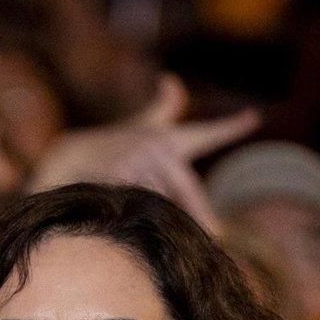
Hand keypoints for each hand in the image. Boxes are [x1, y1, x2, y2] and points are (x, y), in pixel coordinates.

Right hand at [28, 75, 258, 233]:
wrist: (67, 156)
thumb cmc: (111, 145)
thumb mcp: (140, 127)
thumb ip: (163, 108)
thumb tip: (172, 80)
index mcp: (167, 138)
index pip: (204, 132)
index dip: (229, 126)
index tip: (253, 117)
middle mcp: (154, 145)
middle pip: (184, 186)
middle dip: (200, 211)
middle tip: (217, 234)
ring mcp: (134, 159)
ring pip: (161, 198)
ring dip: (167, 220)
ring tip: (176, 239)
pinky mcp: (116, 174)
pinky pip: (137, 202)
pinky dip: (140, 215)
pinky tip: (139, 226)